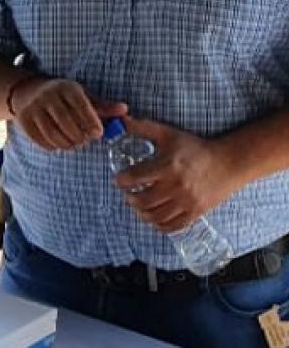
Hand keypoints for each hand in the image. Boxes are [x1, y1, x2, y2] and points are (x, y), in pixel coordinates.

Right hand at [12, 77, 126, 151]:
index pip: (81, 106)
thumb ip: (103, 106)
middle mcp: (48, 95)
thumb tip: (125, 110)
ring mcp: (33, 107)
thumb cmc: (63, 96)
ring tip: (74, 144)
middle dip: (79, 136)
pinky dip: (53, 146)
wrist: (27, 92)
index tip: (98, 134)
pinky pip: (40, 140)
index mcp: (66, 88)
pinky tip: (60, 144)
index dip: (91, 122)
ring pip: (53, 134)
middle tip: (85, 141)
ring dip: (67, 144)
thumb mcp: (82, 96)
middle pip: (66, 122)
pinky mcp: (23, 120)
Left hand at [113, 116, 241, 232]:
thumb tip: (120, 121)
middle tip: (128, 193)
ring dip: (141, 212)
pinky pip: (172, 226)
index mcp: (167, 166)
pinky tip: (153, 217)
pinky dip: (158, 225)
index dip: (122, 180)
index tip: (120, 179)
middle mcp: (176, 186)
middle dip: (129, 198)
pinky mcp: (196, 212)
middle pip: (142, 201)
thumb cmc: (194, 148)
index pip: (134, 178)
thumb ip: (142, 128)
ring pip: (154, 216)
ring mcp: (187, 202)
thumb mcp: (168, 134)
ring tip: (139, 205)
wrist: (227, 163)